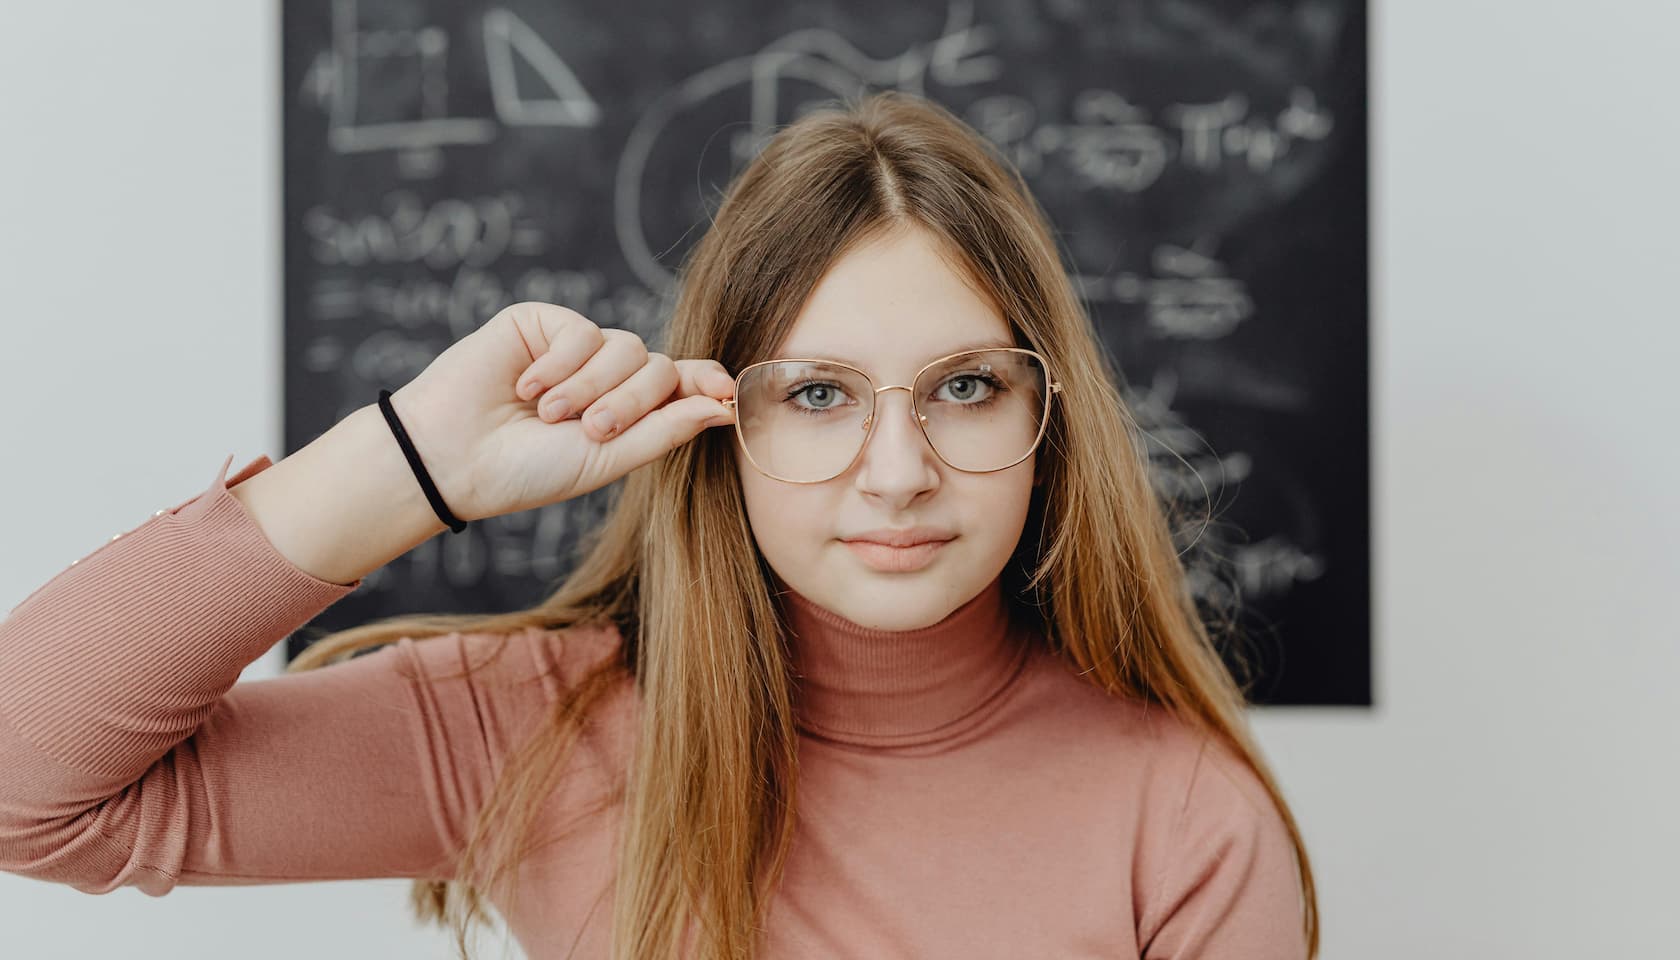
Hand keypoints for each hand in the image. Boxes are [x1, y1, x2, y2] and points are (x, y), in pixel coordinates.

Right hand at [386, 301, 735, 520]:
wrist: (453, 457)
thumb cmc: (527, 470)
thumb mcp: (607, 459)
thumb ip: (666, 430)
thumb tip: (726, 403)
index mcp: (628, 412)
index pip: (682, 385)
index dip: (707, 383)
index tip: (725, 392)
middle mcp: (607, 377)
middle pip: (658, 368)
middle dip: (630, 402)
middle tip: (590, 431)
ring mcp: (576, 348)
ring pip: (626, 347)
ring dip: (590, 387)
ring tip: (547, 415)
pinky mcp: (543, 323)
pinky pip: (582, 331)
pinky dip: (559, 365)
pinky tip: (525, 388)